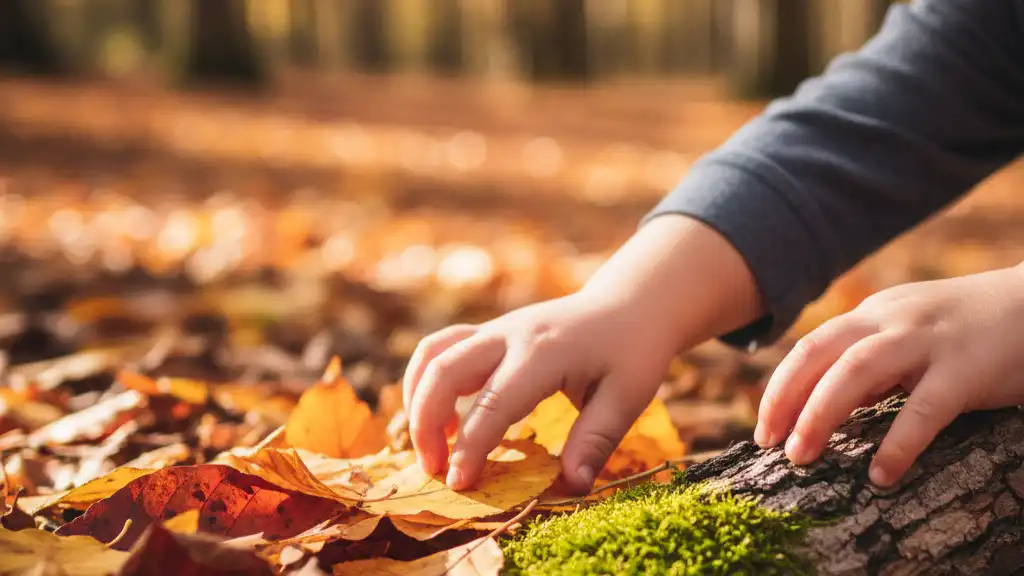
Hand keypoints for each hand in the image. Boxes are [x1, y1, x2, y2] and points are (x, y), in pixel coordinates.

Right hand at [403, 292, 676, 493]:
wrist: (630, 304)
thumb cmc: (632, 351)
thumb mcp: (627, 397)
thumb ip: (596, 440)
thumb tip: (573, 486)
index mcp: (543, 353)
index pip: (493, 403)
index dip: (471, 447)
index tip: (459, 485)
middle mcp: (509, 335)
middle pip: (444, 370)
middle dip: (425, 423)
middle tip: (433, 470)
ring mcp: (494, 329)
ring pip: (432, 353)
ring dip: (418, 400)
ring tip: (431, 446)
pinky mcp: (488, 333)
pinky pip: (440, 348)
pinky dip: (427, 382)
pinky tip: (445, 419)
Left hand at [755, 265, 1023, 485]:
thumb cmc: (967, 329)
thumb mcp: (907, 336)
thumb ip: (868, 365)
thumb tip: (822, 405)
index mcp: (872, 316)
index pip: (809, 349)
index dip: (779, 388)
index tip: (763, 429)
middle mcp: (890, 321)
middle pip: (819, 354)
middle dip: (786, 400)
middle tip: (769, 445)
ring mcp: (927, 341)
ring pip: (855, 372)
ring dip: (820, 414)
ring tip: (802, 456)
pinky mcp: (966, 369)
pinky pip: (924, 409)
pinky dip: (897, 443)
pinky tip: (880, 475)